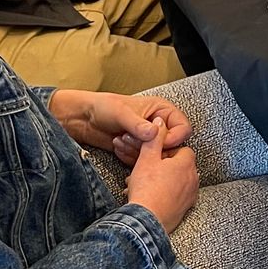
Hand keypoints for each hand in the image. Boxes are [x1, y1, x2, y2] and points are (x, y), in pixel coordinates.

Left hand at [50, 89, 192, 164]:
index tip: (160, 143)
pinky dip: (130, 158)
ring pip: (156, 155)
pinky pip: (143, 161)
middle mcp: (159, 125)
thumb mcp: (122, 113)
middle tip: (133, 141)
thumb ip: (139, 124)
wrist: (84, 119)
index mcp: (162, 110)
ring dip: (137, 152)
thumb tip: (154, 133)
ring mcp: (149, 140)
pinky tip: (117, 147)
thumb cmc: (104, 107)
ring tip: (121, 140)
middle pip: (171, 145)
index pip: (183, 128)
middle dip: (151, 147)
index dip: (174, 138)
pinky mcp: (139, 151)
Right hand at [125, 126, 199, 234]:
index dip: (166, 152)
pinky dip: (166, 195)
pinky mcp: (185, 209)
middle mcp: (193, 179)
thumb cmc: (147, 189)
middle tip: (145, 172)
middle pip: (180, 166)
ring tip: (143, 185)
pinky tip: (150, 197)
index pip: (182, 150)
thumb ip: (154, 138)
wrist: (147, 220)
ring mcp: (191, 196)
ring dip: (163, 181)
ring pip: (177, 182)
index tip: (153, 157)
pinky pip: (177, 197)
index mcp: (187, 164)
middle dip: (163, 168)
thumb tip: (160, 121)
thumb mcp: (147, 158)